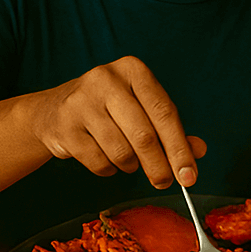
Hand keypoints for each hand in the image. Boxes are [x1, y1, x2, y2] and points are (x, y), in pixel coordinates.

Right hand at [29, 56, 206, 187]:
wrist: (53, 111)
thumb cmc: (108, 110)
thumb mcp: (141, 109)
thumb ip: (170, 129)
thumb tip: (197, 151)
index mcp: (133, 69)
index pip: (165, 113)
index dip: (180, 148)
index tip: (189, 176)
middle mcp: (107, 79)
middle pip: (144, 136)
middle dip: (159, 167)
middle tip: (165, 182)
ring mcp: (82, 101)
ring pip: (122, 152)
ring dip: (130, 166)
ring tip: (127, 159)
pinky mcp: (65, 125)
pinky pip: (99, 162)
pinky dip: (108, 169)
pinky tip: (104, 156)